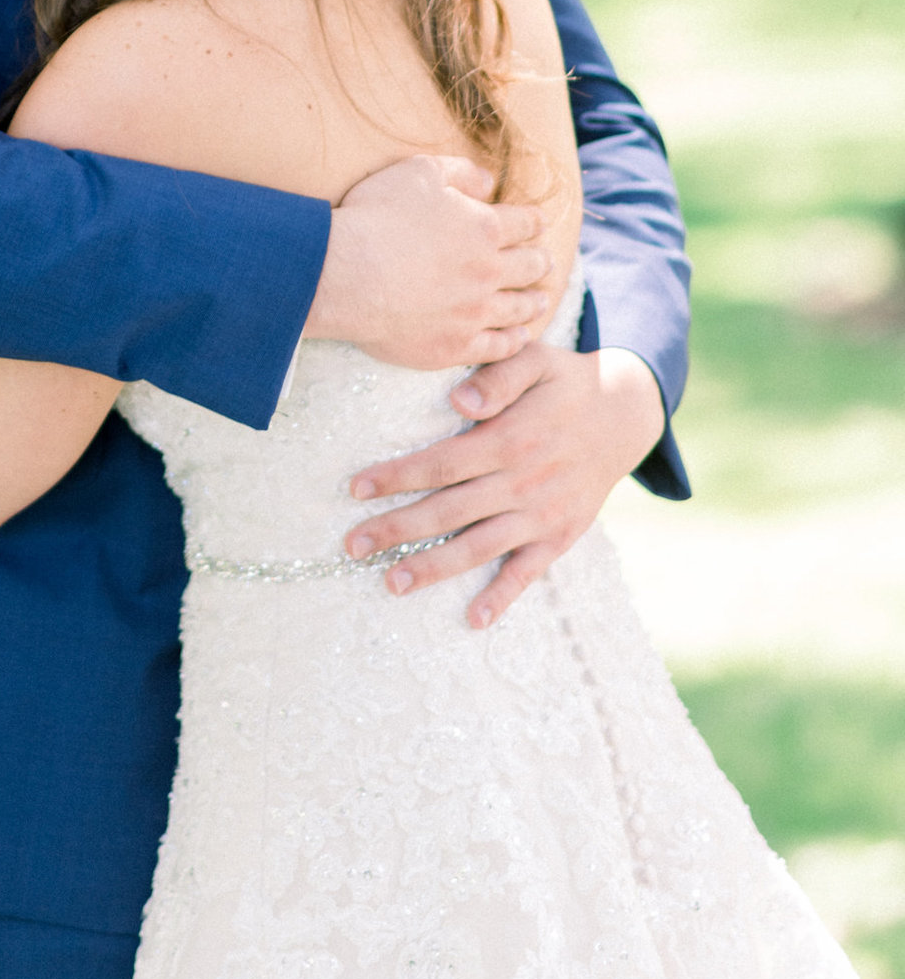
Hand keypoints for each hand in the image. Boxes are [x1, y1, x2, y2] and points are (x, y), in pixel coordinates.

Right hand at [303, 155, 551, 368]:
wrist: (345, 275)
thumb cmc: (376, 217)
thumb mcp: (419, 172)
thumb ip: (460, 172)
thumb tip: (489, 182)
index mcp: (485, 228)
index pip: (525, 223)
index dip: (533, 221)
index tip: (537, 224)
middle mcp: (489, 272)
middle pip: (530, 267)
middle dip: (540, 261)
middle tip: (544, 262)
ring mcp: (475, 312)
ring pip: (520, 309)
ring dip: (534, 302)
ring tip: (541, 300)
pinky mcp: (456, 346)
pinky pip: (499, 347)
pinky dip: (515, 340)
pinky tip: (519, 336)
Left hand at [342, 343, 665, 629]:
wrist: (625, 415)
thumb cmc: (564, 382)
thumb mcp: (535, 359)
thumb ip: (496, 377)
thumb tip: (458, 402)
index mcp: (509, 439)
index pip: (441, 463)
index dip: (396, 477)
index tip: (355, 489)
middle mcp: (522, 481)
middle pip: (449, 511)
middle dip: (397, 529)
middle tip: (352, 545)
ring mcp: (542, 514)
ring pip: (479, 546)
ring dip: (434, 568)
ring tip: (392, 582)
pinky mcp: (560, 536)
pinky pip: (528, 572)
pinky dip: (503, 596)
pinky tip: (475, 618)